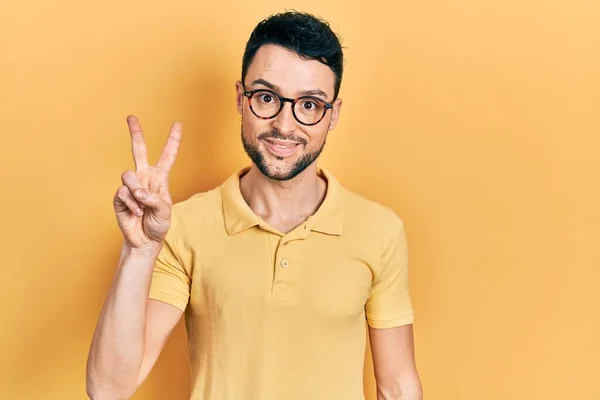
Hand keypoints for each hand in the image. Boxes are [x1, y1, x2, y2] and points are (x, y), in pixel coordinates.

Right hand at [113, 115, 181, 251]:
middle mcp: (144, 178)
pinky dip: (131, 204)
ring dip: (136, 192)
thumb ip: (154, 199)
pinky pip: (123, 193)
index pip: (167, 156)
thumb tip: (138, 191)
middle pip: (139, 151)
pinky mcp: (119, 197)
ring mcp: (131, 186)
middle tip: (131, 117)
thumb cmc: (159, 224)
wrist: (144, 240)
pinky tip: (135, 212)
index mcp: (160, 178)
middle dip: (136, 134)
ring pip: (128, 175)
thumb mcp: (165, 211)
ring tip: (142, 207)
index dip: (172, 140)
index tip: (177, 124)